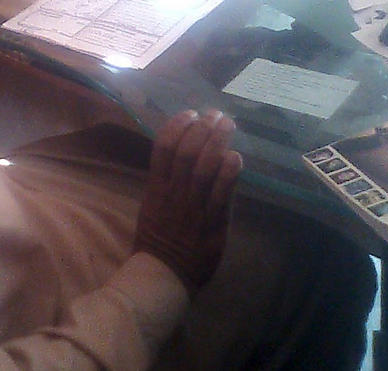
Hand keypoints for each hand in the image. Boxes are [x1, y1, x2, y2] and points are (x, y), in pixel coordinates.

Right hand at [134, 110, 241, 294]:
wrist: (163, 274)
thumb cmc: (157, 240)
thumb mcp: (152, 204)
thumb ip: (165, 181)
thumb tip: (180, 155)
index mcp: (156, 187)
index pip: (164, 147)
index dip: (177, 126)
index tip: (190, 113)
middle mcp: (174, 193)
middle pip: (187, 151)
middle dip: (202, 128)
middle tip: (215, 114)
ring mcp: (193, 208)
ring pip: (205, 167)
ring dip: (217, 142)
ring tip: (227, 125)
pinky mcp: (212, 223)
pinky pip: (221, 194)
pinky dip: (228, 173)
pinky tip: (235, 157)